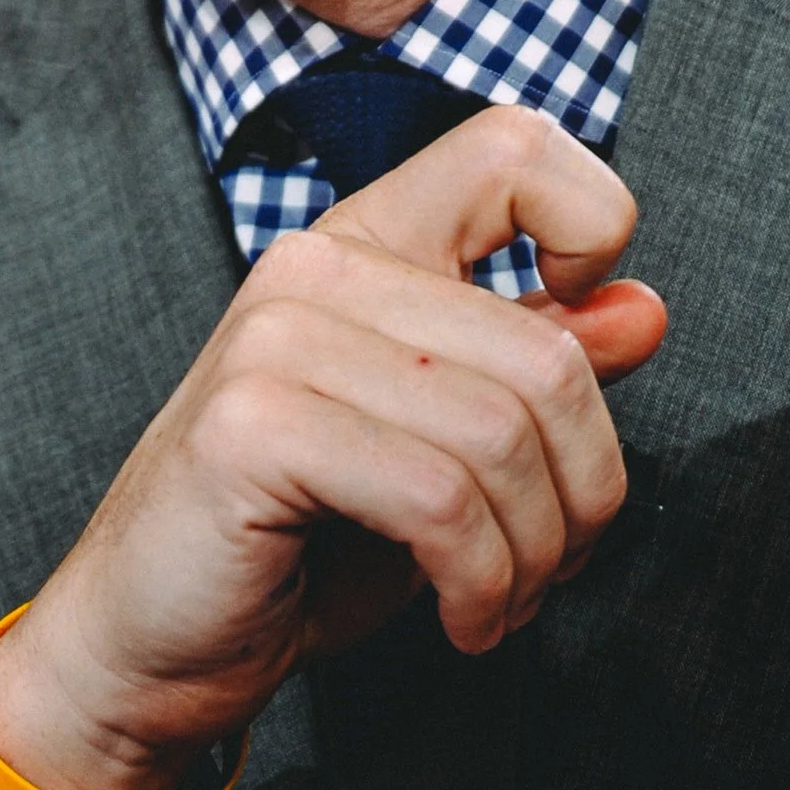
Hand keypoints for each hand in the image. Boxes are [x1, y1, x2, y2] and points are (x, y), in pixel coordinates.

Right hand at [0, 104, 664, 789]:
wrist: (148, 641)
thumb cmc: (298, 541)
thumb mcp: (446, 444)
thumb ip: (535, 365)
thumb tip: (642, 311)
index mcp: (370, 239)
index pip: (514, 147)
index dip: (590, 221)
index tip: (580, 342)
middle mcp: (319, 264)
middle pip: (544, 351)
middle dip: (581, 491)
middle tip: (553, 563)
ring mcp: (277, 335)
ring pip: (500, 432)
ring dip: (532, 555)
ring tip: (499, 599)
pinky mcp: (252, 426)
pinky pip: (438, 499)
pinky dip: (479, 583)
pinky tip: (461, 617)